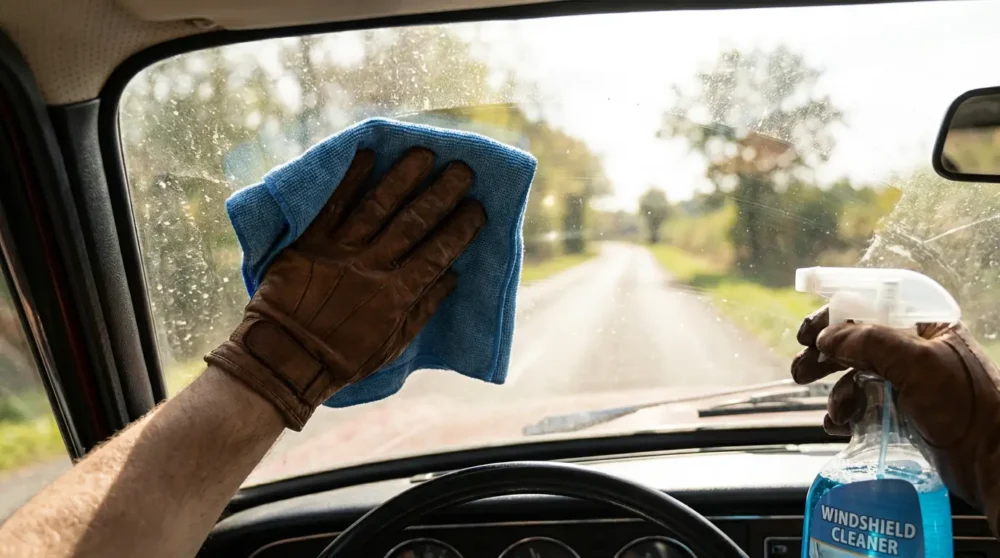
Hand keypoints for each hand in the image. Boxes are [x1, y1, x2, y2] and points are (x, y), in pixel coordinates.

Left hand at [207, 148, 485, 429]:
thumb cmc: (342, 357)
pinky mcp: (308, 243)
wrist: (283, 358)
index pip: (437, 253)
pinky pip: (332, 206)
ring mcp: (338, 251)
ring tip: (424, 153)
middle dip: (441, 194)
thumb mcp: (392, 345)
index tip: (478, 206)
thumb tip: (451, 276)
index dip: (459, 228)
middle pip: (413, 222)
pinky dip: (349, 179)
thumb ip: (422, 309)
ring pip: (377, 206)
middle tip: (463, 169)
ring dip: (402, 177)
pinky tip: (367, 155)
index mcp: (395, 295)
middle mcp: (371, 267)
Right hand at [791, 306, 999, 530]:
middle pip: (855, 344)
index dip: (834, 317)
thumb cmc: (967, 407)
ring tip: (837, 412)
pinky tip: (841, 425)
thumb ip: (869, 343)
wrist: (992, 461)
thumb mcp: (918, 364)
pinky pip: (861, 406)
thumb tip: (826, 338)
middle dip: (825, 358)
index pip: (869, 307)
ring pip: (854, 378)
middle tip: (801, 372)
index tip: (807, 334)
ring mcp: (907, 384)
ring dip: (836, 393)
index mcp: (925, 326)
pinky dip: (845, 415)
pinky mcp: (901, 413)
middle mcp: (914, 351)